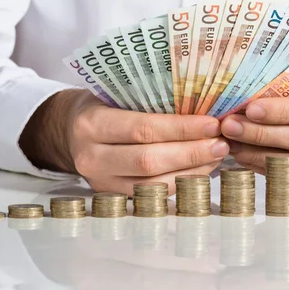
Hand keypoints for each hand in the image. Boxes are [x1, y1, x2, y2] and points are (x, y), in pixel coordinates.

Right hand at [20, 89, 228, 193]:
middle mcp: (92, 158)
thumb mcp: (114, 93)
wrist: (67, 132)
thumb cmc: (99, 105)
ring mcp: (101, 182)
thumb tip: (202, 104)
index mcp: (91, 124)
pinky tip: (201, 170)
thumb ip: (149, 100)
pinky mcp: (113, 196)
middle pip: (149, 161)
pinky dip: (182, 183)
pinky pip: (153, 195)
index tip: (212, 123)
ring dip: (192, 172)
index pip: (143, 129)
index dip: (181, 129)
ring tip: (217, 156)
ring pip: (153, 184)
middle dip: (192, 153)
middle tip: (221, 143)